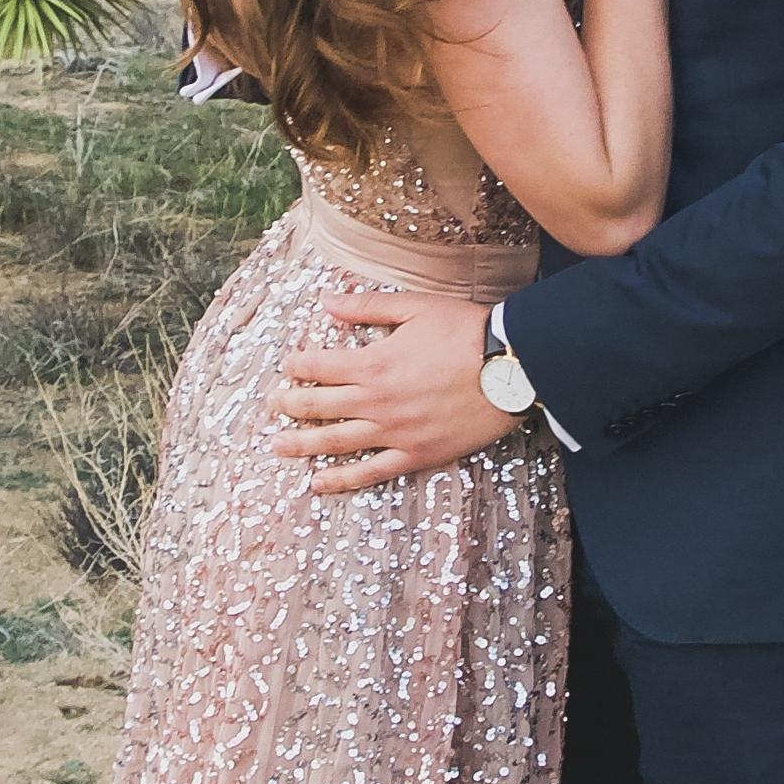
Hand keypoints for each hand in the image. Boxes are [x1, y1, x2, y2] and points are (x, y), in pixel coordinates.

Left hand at [271, 293, 518, 494]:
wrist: (511, 368)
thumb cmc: (466, 331)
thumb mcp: (415, 307)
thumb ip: (366, 307)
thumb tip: (325, 300)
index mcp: (373, 363)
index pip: (319, 366)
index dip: (297, 365)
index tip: (287, 365)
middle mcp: (376, 401)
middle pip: (318, 406)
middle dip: (290, 404)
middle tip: (272, 405)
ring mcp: (394, 432)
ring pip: (335, 442)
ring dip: (301, 444)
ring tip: (277, 446)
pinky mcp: (416, 455)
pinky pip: (370, 472)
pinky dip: (340, 480)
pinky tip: (318, 483)